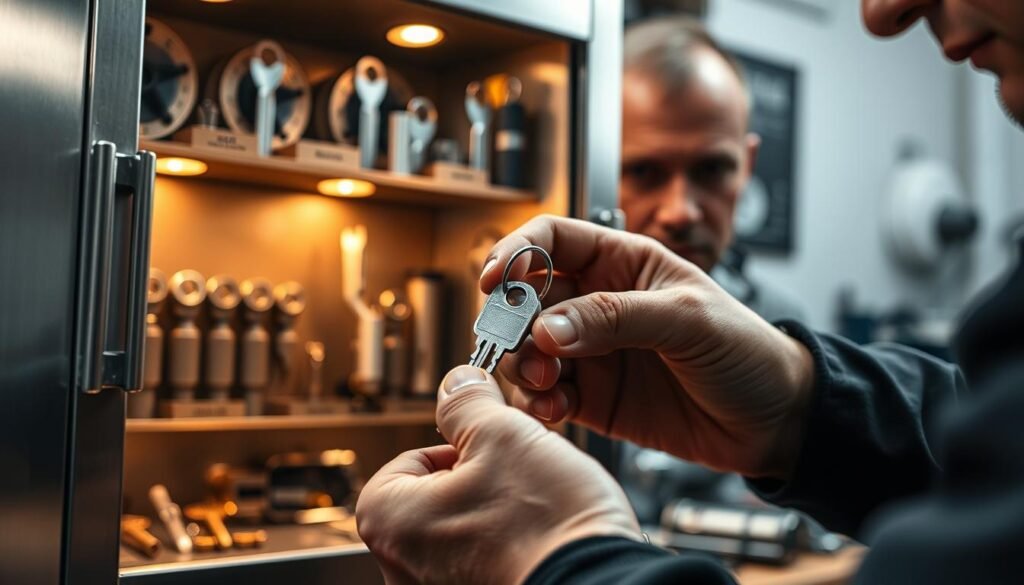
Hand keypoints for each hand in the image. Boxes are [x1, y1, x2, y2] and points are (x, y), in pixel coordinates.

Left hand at [356, 365, 640, 584]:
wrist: (602, 584)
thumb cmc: (548, 525)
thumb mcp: (504, 436)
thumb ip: (467, 404)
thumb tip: (456, 384)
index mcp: (389, 523)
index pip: (408, 461)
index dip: (456, 446)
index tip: (488, 447)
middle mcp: (401, 569)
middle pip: (433, 500)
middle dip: (477, 481)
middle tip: (518, 476)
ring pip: (461, 533)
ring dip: (494, 514)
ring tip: (533, 510)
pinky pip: (482, 566)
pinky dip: (506, 550)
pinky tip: (538, 543)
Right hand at [481, 216, 813, 478]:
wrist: (775, 422)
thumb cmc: (747, 351)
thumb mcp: (688, 319)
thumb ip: (615, 318)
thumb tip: (547, 327)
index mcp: (623, 262)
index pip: (553, 240)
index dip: (516, 251)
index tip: (495, 279)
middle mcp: (598, 303)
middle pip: (527, 298)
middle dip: (513, 320)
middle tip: (525, 346)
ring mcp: (591, 352)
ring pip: (526, 349)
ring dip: (523, 364)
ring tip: (546, 382)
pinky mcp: (591, 397)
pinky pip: (544, 394)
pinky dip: (538, 402)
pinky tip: (555, 410)